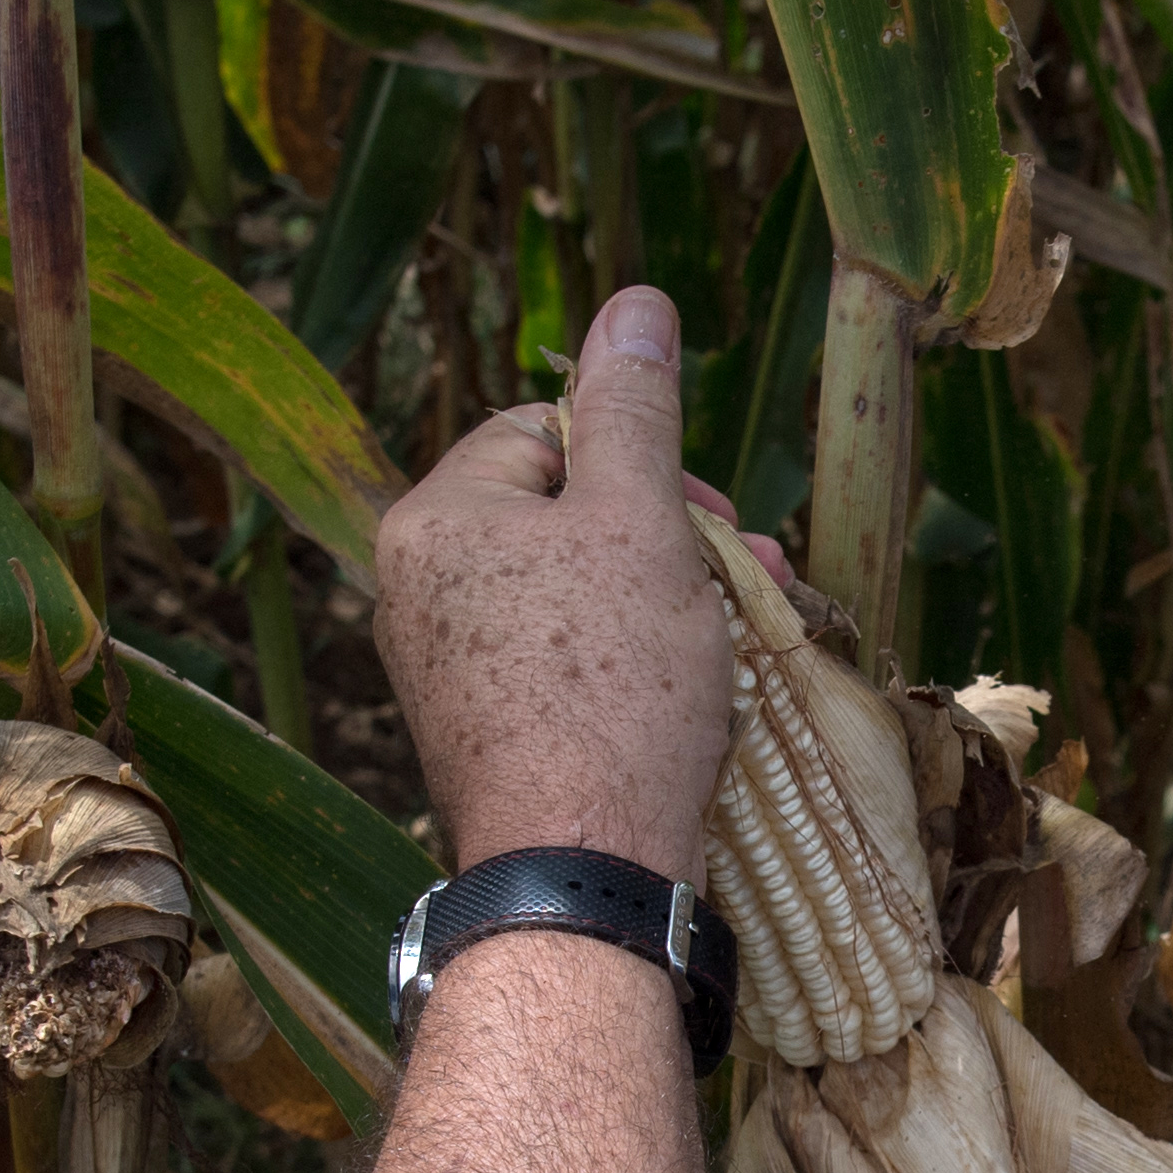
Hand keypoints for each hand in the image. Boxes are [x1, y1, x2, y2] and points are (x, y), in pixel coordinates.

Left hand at [376, 285, 736, 876]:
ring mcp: (446, 667)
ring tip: (745, 634)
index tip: (711, 514)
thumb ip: (635, 410)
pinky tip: (694, 692)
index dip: (639, 457)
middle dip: (670, 534)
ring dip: (667, 596)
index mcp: (436, 519)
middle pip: (563, 513)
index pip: (543, 430)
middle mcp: (418, 587)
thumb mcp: (639, 523)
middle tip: (754, 577)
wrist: (580, 868)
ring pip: (573, 591)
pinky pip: (562, 661)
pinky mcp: (483, 731)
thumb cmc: (611, 688)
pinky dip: (631, 660)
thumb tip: (635, 304)